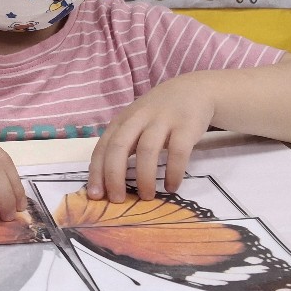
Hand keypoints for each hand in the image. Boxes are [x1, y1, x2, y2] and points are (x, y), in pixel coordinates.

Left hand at [88, 74, 216, 201]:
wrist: (194, 90)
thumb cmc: (158, 114)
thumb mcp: (135, 123)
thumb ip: (122, 145)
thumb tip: (106, 183)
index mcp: (122, 120)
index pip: (103, 147)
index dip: (97, 172)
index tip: (96, 195)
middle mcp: (139, 117)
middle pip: (119, 147)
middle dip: (115, 176)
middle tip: (118, 200)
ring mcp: (163, 119)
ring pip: (147, 150)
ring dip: (144, 177)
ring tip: (147, 197)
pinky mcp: (186, 125)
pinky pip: (178, 152)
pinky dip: (173, 172)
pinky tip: (172, 187)